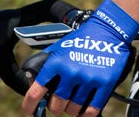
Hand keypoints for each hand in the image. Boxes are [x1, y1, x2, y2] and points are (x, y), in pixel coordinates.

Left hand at [22, 0, 138, 115]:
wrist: (109, 30)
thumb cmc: (83, 38)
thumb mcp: (60, 46)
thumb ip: (46, 63)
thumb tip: (32, 82)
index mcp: (56, 62)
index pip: (36, 91)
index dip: (30, 105)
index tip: (29, 111)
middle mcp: (70, 71)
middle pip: (56, 105)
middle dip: (56, 107)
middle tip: (60, 102)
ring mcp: (88, 78)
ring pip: (73, 110)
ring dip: (72, 109)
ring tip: (75, 101)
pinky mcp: (104, 83)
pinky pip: (91, 111)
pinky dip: (86, 114)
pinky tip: (84, 111)